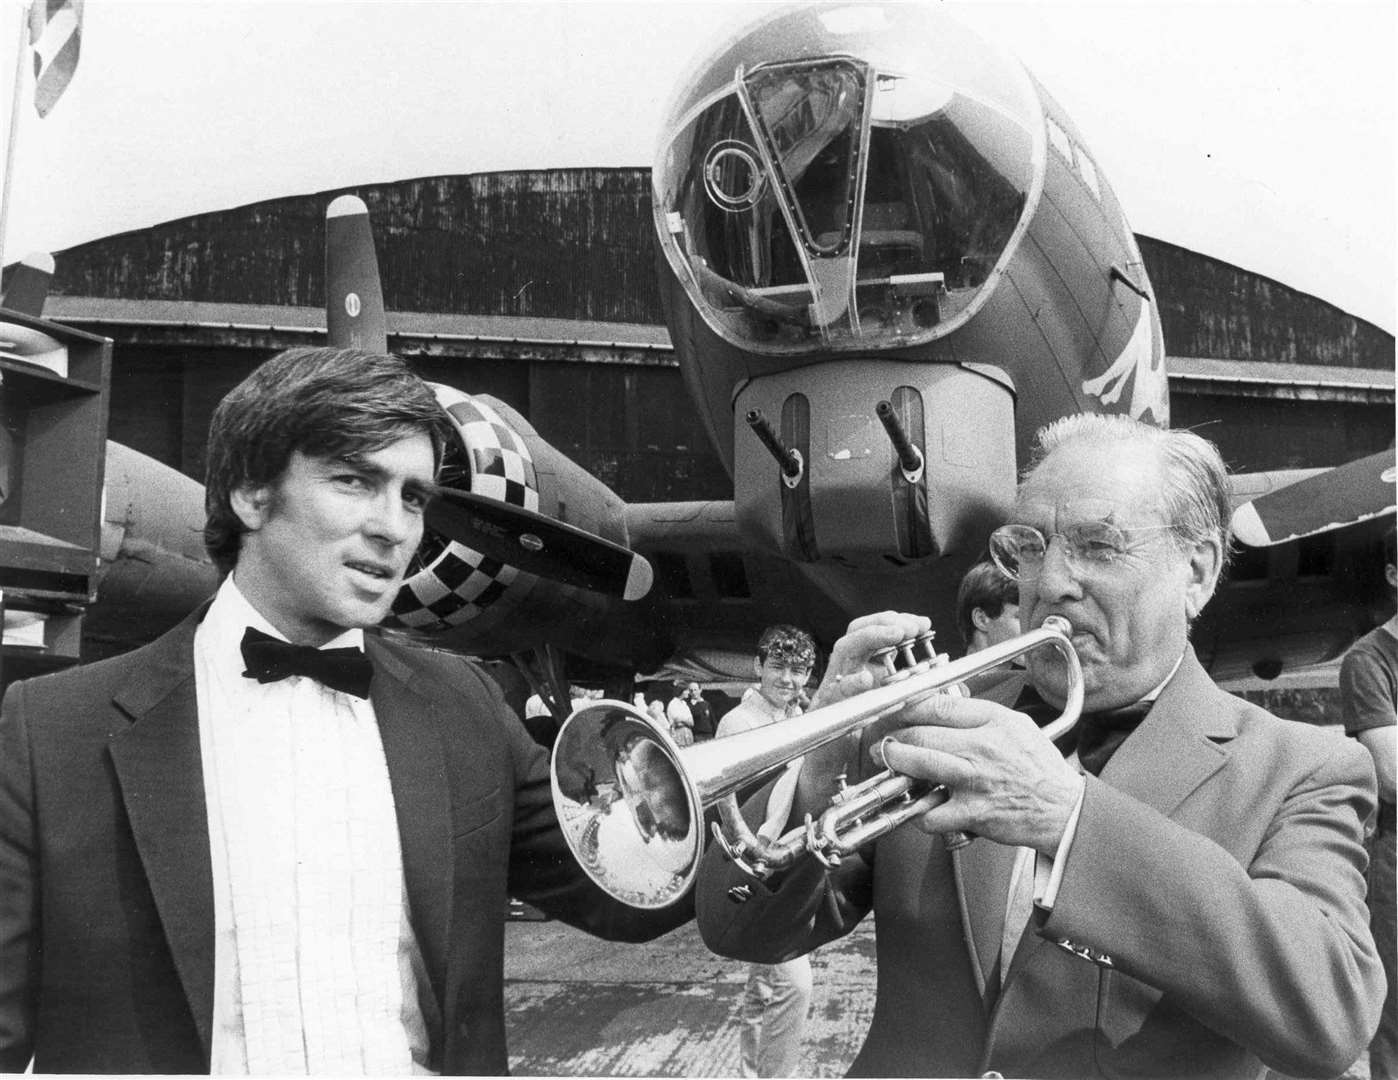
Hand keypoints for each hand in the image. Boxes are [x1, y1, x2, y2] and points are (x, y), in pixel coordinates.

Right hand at [793, 612, 933, 814]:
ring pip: (844, 651)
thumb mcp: (899, 721)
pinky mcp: (825, 714)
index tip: (922, 623)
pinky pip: (833, 693)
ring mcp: (834, 691)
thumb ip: (922, 703)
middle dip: (885, 623)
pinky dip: (849, 684)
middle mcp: (847, 675)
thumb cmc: (863, 750)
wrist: (831, 781)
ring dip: (870, 638)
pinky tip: (864, 680)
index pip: (876, 635)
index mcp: (864, 673)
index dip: (897, 624)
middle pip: (859, 633)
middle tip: (909, 626)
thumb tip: (959, 690)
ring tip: (894, 635)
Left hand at [876, 693, 1083, 855]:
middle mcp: (982, 748)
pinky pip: (931, 813)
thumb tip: (943, 703)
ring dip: (895, 763)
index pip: (938, 705)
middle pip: (920, 733)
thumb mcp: (1017, 725)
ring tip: (889, 762)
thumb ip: (980, 713)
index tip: (894, 711)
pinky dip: (917, 811)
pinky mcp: (973, 813)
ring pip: (919, 765)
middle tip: (885, 740)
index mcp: (994, 721)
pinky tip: (918, 806)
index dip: (907, 707)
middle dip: (893, 736)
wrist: (1065, 809)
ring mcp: (975, 781)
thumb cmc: (1040, 768)